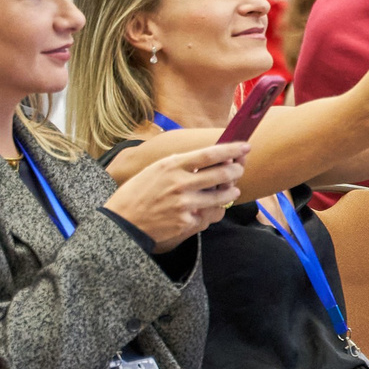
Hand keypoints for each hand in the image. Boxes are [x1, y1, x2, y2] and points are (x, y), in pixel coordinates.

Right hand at [99, 143, 245, 249]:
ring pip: (223, 197)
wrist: (123, 222)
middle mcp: (180, 183)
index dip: (232, 149)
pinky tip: (207, 209)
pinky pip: (210, 215)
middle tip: (239, 168)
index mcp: (172, 166)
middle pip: (223, 174)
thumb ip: (182, 164)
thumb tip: (211, 157)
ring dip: (231, 192)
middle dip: (237, 170)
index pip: (210, 154)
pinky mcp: (187, 222)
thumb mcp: (156, 169)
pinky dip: (212, 211)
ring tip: (231, 191)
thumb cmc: (139, 192)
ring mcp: (185, 204)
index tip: (245, 146)